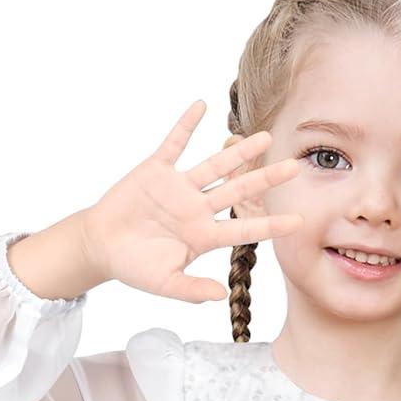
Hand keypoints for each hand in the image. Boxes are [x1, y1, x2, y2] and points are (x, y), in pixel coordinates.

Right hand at [78, 98, 302, 303]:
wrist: (102, 246)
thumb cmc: (134, 267)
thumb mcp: (165, 283)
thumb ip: (192, 290)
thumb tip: (221, 295)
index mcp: (204, 236)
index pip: (245, 229)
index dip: (271, 226)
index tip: (299, 222)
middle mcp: (197, 208)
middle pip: (238, 191)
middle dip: (266, 179)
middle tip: (295, 168)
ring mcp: (179, 187)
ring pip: (214, 165)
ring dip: (238, 151)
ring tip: (264, 137)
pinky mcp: (157, 169)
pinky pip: (174, 143)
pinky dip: (186, 125)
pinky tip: (202, 106)